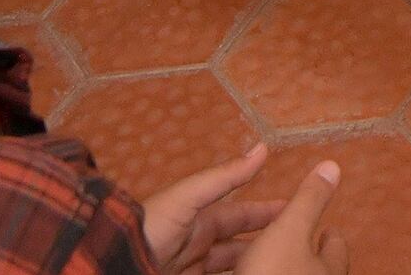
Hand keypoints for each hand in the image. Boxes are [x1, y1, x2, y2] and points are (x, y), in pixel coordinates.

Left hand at [139, 145, 344, 274]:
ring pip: (230, 267)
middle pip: (238, 245)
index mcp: (199, 220)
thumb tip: (262, 148)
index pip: (241, 216)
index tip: (295, 213)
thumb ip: (224, 177)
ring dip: (250, 264)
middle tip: (295, 244)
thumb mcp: (188, 198)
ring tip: (276, 265)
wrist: (115, 264)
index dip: (266, 214)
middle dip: (264, 243)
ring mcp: (191, 270)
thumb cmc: (150, 227)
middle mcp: (197, 245)